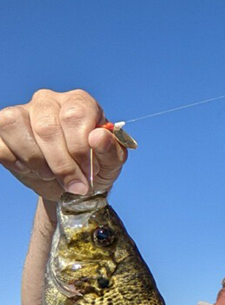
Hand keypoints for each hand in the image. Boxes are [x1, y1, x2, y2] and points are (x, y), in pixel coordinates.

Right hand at [0, 89, 127, 201]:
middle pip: (46, 127)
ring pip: (14, 125)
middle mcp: (48, 100)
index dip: (80, 149)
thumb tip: (99, 137)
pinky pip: (0, 143)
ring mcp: (22, 112)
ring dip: (36, 161)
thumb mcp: (113, 163)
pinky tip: (32, 170)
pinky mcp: (2, 130)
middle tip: (74, 184)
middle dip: (61, 164)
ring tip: (51, 174)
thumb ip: (112, 149)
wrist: (74, 184)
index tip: (88, 171)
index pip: (75, 115)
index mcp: (79, 102)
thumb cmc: (95, 167)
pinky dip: (16, 162)